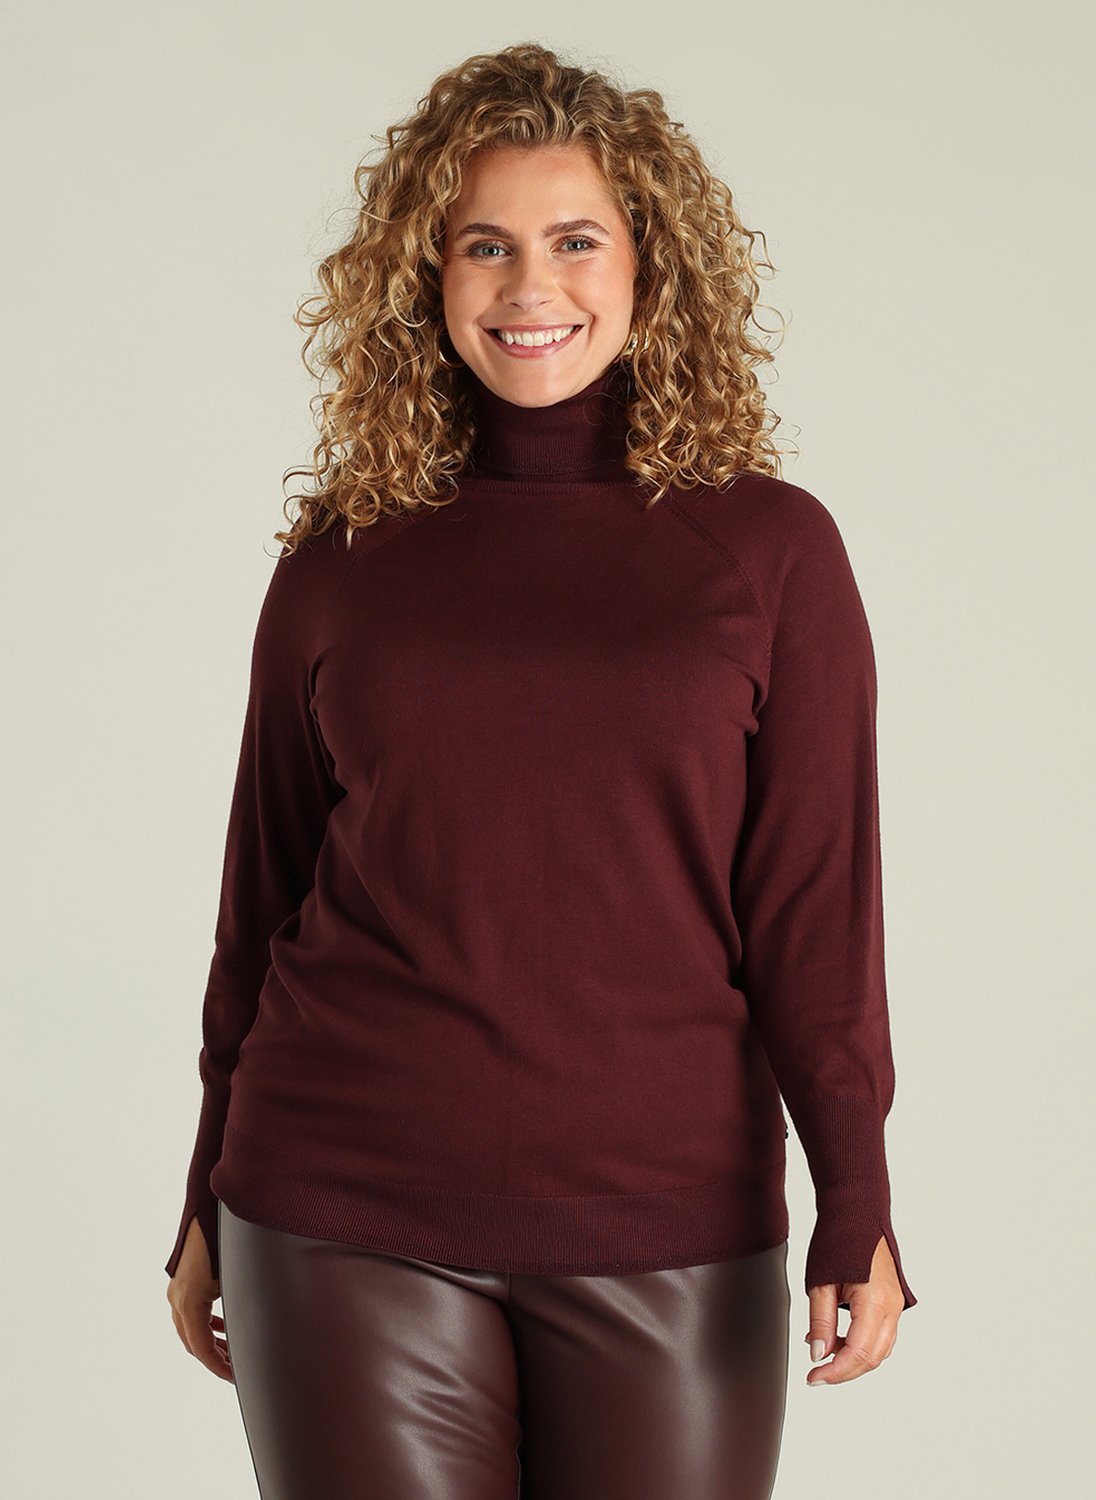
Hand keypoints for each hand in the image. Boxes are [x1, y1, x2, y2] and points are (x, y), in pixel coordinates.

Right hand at [166, 1214, 233, 1381]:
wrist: (208, 1206)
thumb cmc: (225, 1237)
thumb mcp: (236, 1273)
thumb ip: (244, 1301)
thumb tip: (263, 1327)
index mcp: (188, 1300)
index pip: (200, 1347)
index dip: (218, 1366)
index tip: (235, 1377)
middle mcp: (178, 1297)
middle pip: (192, 1342)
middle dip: (215, 1358)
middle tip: (237, 1369)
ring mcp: (177, 1288)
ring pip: (189, 1329)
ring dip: (209, 1342)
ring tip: (231, 1352)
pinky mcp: (182, 1280)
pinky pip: (189, 1312)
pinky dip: (204, 1325)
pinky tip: (220, 1328)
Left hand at [803, 1233, 903, 1385]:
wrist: (856, 1212)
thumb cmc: (838, 1240)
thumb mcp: (820, 1284)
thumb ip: (821, 1323)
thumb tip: (819, 1356)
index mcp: (875, 1303)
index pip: (858, 1354)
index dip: (835, 1372)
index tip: (813, 1378)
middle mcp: (892, 1308)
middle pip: (872, 1358)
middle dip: (844, 1370)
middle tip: (815, 1372)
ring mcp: (895, 1305)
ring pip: (878, 1349)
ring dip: (852, 1357)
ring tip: (821, 1348)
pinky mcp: (891, 1301)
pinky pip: (880, 1334)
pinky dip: (860, 1343)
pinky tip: (835, 1336)